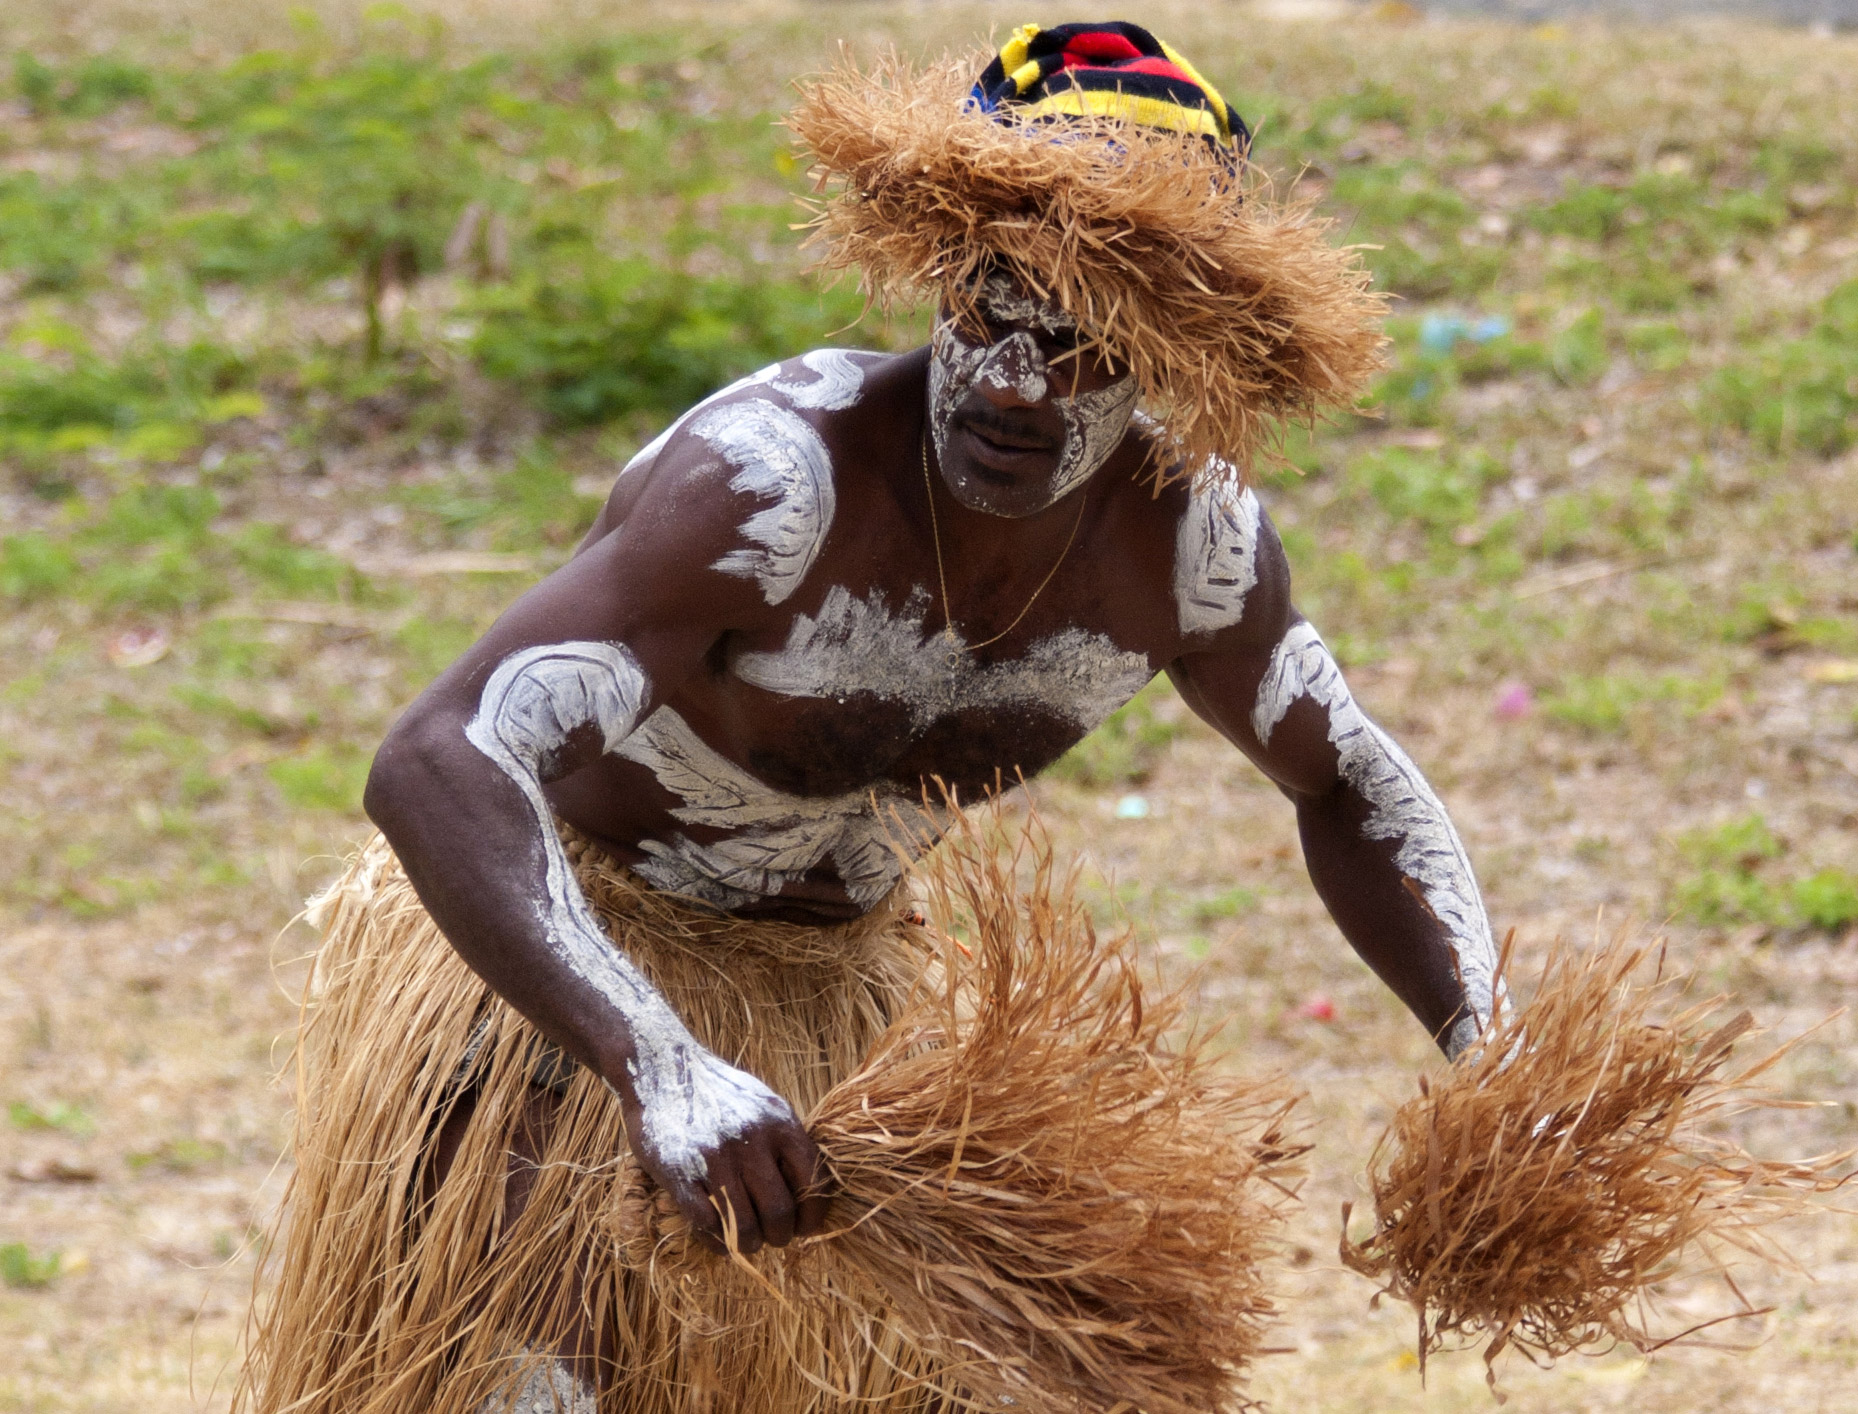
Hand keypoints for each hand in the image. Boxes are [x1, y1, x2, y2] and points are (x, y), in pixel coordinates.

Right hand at [617, 1051, 830, 1255]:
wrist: (663, 1069)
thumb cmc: (719, 1092)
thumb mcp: (763, 1104)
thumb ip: (785, 1141)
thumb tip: (808, 1189)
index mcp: (779, 1123)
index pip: (813, 1181)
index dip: (813, 1215)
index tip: (804, 1228)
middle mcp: (751, 1140)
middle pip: (779, 1211)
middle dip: (780, 1236)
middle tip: (773, 1238)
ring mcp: (714, 1157)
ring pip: (744, 1226)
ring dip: (748, 1244)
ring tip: (747, 1242)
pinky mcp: (679, 1173)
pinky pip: (706, 1224)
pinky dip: (717, 1242)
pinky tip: (719, 1239)